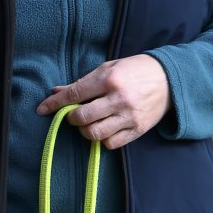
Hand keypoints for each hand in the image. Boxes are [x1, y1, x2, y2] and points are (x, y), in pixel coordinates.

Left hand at [41, 54, 170, 149]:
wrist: (170, 79)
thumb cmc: (135, 70)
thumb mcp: (109, 68)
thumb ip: (82, 82)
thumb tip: (56, 92)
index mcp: (110, 79)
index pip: (74, 94)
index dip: (55, 104)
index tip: (43, 109)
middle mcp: (118, 99)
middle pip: (82, 118)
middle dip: (72, 118)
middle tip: (74, 115)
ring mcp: (129, 116)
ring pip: (94, 134)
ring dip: (85, 130)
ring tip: (90, 122)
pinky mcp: (138, 130)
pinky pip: (111, 144)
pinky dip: (103, 139)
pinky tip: (105, 129)